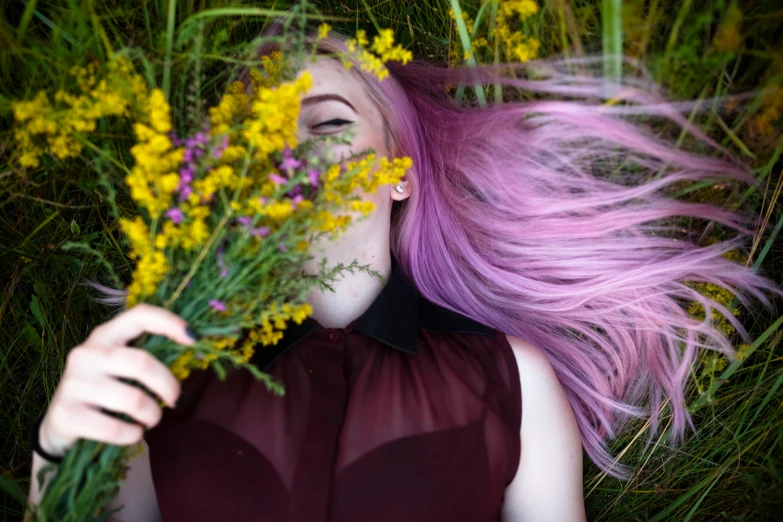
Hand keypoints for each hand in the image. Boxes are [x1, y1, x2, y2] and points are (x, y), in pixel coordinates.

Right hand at [37, 304, 196, 458]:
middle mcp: (86, 353)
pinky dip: (132, 434)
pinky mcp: (66, 413)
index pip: (140, 316)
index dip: (170, 323)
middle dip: (168, 385)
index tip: (195, 339)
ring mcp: (74, 383)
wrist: (60, 423)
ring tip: (152, 419)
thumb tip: (195, 347)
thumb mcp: (122, 367)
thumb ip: (149, 357)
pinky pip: (114, 428)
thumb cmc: (106, 390)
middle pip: (141, 363)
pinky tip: (133, 433)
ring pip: (133, 399)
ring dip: (153, 414)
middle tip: (174, 400)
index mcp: (105, 335)